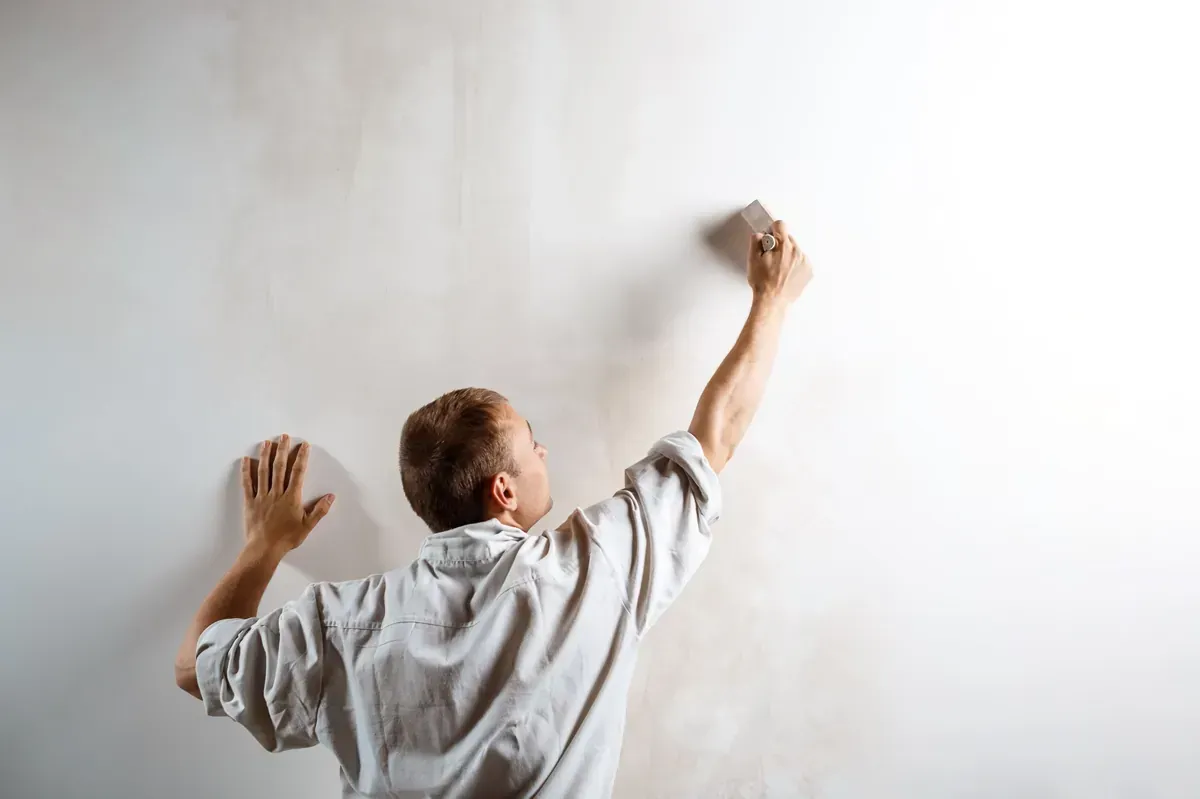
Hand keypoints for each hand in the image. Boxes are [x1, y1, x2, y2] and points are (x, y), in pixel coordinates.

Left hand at [242, 434, 334, 554]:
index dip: (301, 457)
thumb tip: (330, 496)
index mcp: (291, 497)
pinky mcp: (250, 502)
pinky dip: (246, 471)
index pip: (298, 473)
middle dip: (283, 450)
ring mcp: (262, 496)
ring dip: (265, 456)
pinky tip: (246, 460)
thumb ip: (319, 510)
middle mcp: (276, 493)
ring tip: (267, 442)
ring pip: (263, 472)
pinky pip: (247, 484)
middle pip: (280, 467)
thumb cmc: (287, 538)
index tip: (304, 445)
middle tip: (284, 436)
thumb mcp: (307, 526)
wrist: (264, 549)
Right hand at [747, 219, 812, 304]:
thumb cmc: (763, 283)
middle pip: (788, 239)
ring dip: (788, 256)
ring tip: (779, 270)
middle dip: (780, 245)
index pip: (780, 225)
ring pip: (795, 250)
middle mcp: (797, 251)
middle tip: (771, 260)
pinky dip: (795, 265)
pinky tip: (786, 275)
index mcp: (784, 245)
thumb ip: (756, 241)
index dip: (772, 230)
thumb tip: (760, 235)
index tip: (770, 238)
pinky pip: (801, 262)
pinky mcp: (809, 271)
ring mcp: (805, 262)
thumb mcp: (752, 259)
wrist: (773, 302)